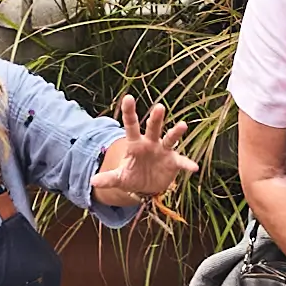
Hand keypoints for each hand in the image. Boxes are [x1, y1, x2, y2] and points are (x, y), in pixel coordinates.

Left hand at [91, 92, 191, 212]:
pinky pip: (181, 161)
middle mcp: (150, 143)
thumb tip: (93, 181)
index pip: (131, 125)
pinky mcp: (173, 162)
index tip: (128, 97)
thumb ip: (108, 178)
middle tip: (160, 107)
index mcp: (135, 144)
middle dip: (156, 118)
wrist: (147, 187)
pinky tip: (193, 167)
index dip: (129, 112)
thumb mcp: (120, 178)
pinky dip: (187, 164)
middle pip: (153, 128)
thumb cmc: (132, 176)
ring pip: (170, 139)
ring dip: (176, 133)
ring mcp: (163, 151)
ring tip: (183, 125)